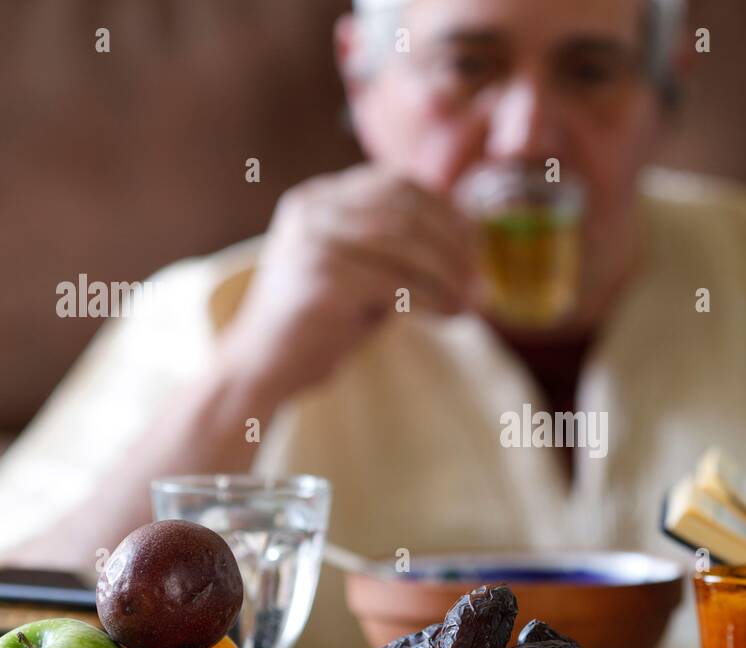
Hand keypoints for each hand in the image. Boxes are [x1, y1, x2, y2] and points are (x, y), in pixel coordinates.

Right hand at [222, 164, 478, 397]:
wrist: (264, 366)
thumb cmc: (321, 322)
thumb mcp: (362, 269)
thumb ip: (400, 248)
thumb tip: (471, 242)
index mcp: (320, 197)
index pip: (397, 182)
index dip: (446, 209)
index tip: (476, 244)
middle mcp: (312, 208)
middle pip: (406, 209)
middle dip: (454, 243)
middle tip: (480, 278)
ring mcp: (313, 239)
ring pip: (406, 242)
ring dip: (449, 274)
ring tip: (471, 302)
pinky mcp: (321, 277)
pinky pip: (396, 281)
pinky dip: (433, 299)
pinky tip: (449, 315)